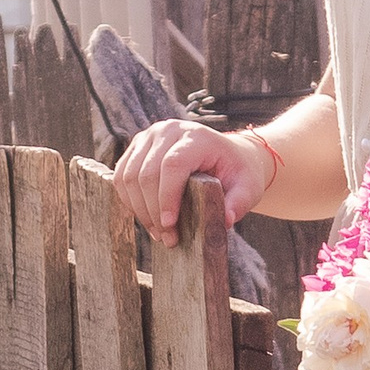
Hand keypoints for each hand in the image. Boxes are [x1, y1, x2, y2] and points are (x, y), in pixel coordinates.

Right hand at [111, 118, 276, 241]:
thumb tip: (225, 221)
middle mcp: (168, 130)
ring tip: (158, 232)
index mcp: (196, 136)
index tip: (169, 225)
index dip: (167, 197)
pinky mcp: (137, 147)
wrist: (227, 154)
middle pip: (146, 173)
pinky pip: (121, 177)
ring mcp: (149, 136)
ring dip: (139, 209)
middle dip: (153, 211)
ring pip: (129, 176)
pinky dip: (130, 201)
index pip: (173, 165)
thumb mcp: (248, 187)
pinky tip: (147, 218)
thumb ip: (239, 203)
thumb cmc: (238, 171)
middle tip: (167, 238)